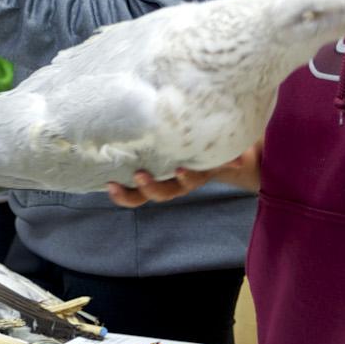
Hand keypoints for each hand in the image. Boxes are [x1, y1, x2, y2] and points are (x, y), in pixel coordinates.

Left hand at [107, 142, 261, 208]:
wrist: (200, 152)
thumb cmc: (209, 147)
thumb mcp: (220, 150)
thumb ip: (229, 155)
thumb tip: (240, 160)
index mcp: (194, 174)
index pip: (191, 179)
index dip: (186, 177)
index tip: (180, 169)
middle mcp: (175, 182)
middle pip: (163, 193)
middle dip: (150, 187)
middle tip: (139, 175)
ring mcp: (158, 182)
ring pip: (142, 196)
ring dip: (128, 194)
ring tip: (112, 186)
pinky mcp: (144, 178)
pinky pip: (129, 189)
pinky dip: (118, 191)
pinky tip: (104, 183)